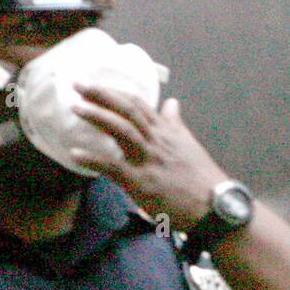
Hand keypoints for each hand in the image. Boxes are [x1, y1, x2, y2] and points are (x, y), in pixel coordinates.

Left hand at [70, 87, 225, 230]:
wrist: (214, 206)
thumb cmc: (201, 179)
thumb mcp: (189, 145)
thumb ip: (175, 123)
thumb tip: (172, 102)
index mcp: (166, 131)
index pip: (138, 104)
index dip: (115, 92)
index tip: (95, 83)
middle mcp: (156, 140)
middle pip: (127, 110)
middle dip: (101, 94)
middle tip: (78, 84)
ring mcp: (148, 159)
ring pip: (121, 130)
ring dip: (96, 116)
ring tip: (75, 107)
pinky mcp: (142, 182)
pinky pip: (113, 166)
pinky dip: (92, 159)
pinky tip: (75, 153)